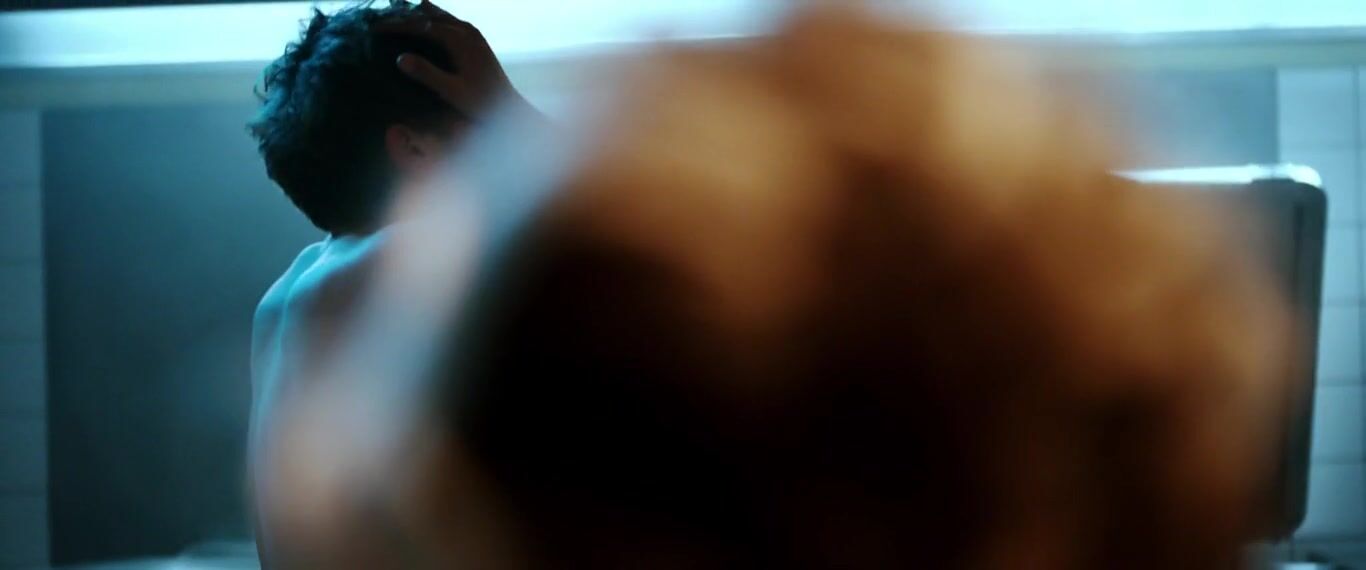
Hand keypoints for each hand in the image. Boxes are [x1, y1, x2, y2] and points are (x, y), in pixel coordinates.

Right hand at [380, 1, 527, 118]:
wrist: (509, 108)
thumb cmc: (481, 103)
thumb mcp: (451, 91)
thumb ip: (427, 74)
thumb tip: (400, 58)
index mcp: (458, 40)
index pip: (420, 25)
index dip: (396, 25)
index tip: (374, 28)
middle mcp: (466, 31)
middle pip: (429, 15)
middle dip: (403, 16)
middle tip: (379, 18)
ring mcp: (473, 34)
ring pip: (440, 15)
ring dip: (418, 13)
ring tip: (397, 11)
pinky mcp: (477, 41)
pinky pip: (451, 21)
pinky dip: (434, 18)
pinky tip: (428, 20)